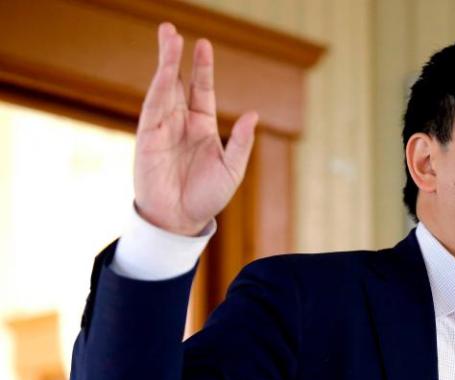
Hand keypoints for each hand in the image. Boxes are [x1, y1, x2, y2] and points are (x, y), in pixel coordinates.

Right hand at [133, 23, 257, 235]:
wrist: (182, 220)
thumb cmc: (208, 197)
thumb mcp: (232, 168)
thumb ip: (241, 142)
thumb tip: (252, 114)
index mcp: (203, 127)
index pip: (201, 90)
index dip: (202, 68)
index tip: (203, 44)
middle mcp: (181, 123)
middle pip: (176, 82)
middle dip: (174, 56)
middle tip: (170, 30)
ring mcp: (163, 128)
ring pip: (162, 88)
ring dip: (164, 64)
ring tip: (167, 38)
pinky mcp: (147, 138)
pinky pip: (152, 108)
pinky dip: (157, 88)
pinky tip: (162, 72)